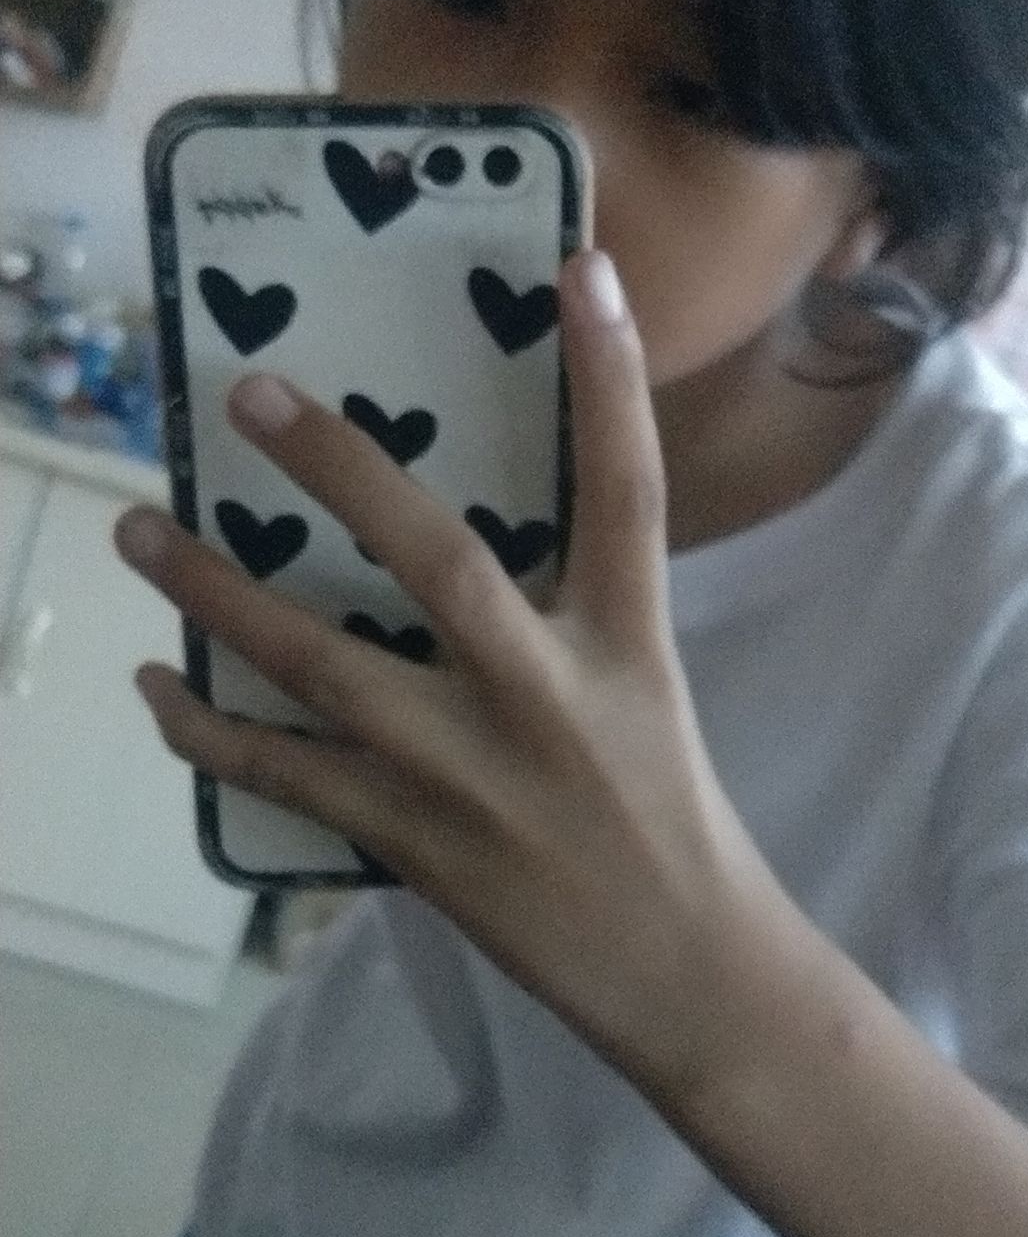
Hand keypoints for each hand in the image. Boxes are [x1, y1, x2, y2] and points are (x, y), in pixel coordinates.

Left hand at [115, 252, 777, 1091]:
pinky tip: (153, 692)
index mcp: (625, 645)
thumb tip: (460, 551)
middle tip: (247, 395)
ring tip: (139, 533)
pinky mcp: (411, 840)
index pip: (629, 491)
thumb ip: (567, 616)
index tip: (581, 270)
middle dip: (339, 468)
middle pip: (436, 559)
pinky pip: (288, 774)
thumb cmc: (667, 819)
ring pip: (324, 667)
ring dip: (220, 598)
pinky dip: (211, 733)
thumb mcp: (642, 692)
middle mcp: (544, 696)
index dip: (613, 378)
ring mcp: (467, 772)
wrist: (678, 966)